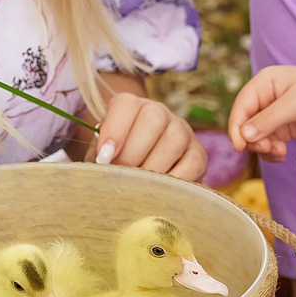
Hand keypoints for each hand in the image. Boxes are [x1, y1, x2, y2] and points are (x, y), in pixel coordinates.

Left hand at [89, 91, 206, 178]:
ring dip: (153, 169)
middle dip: (133, 154)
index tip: (104, 157)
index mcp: (131, 106)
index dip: (114, 129)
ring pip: (174, 140)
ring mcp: (182, 131)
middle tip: (121, 177)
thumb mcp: (101, 156)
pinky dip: (174, 181)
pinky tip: (159, 193)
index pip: (126, 104)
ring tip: (138, 187)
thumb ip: (98, 158)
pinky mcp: (198, 155)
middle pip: (153, 119)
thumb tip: (97, 169)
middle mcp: (159, 112)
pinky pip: (192, 164)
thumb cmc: (114, 164)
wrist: (139, 176)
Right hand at [227, 66, 295, 160]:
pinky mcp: (286, 129)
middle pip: (246, 124)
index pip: (241, 106)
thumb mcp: (295, 105)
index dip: (236, 127)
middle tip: (269, 148)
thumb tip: (244, 136)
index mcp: (265, 83)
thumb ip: (268, 121)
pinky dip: (271, 152)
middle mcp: (267, 98)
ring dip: (263, 148)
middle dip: (253, 140)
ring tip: (279, 152)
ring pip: (256, 136)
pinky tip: (282, 154)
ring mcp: (276, 115)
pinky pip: (269, 143)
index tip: (240, 147)